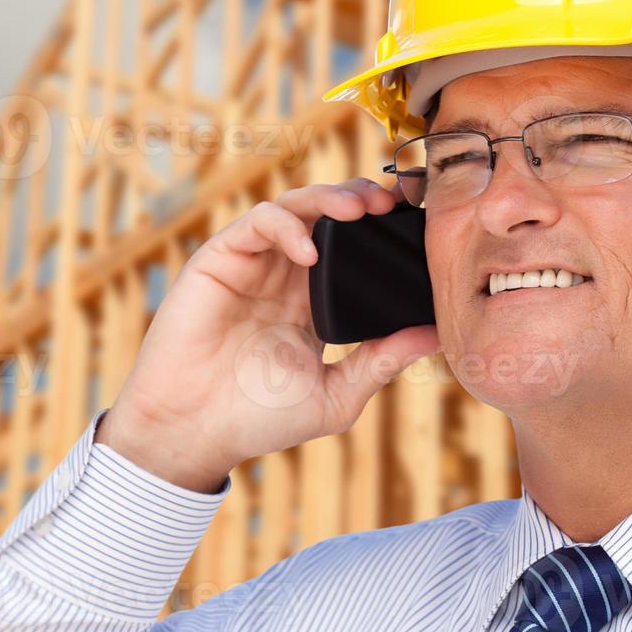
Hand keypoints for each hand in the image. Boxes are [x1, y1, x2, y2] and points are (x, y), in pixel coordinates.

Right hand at [96, 178, 440, 492]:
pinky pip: (256, 223)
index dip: (381, 229)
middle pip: (327, 215)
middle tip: (393, 203)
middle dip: (361, 199)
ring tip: (359, 209)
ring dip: (328, 199)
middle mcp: (284, 274)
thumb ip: (382, 361)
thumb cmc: (257, 420)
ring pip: (294, 207)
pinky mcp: (219, 259)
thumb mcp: (335, 394)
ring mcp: (252, 263)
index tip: (417, 223)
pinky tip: (308, 251)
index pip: (352, 247)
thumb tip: (437, 336)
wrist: (194, 432)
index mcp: (313, 301)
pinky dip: (286, 226)